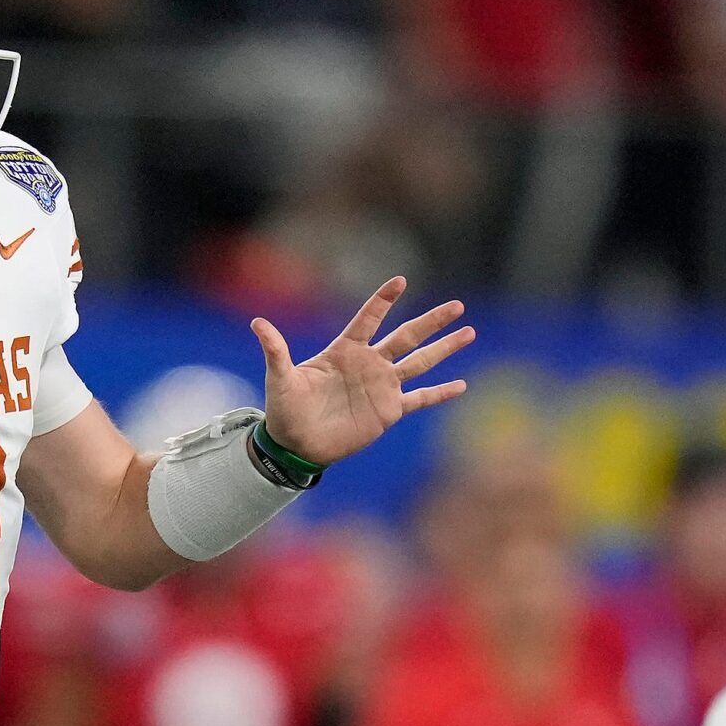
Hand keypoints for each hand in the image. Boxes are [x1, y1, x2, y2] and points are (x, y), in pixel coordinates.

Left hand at [252, 277, 472, 466]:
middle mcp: (369, 364)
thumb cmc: (285, 409)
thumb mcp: (281, 377)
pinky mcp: (389, 411)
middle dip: (431, 321)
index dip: (383, 301)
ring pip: (420, 362)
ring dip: (444, 349)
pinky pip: (420, 398)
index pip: (368, 319)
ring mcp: (382, 386)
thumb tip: (256, 322)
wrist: (296, 444)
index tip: (400, 281)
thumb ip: (275, 350)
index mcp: (344, 351)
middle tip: (456, 305)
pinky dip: (440, 393)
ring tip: (469, 333)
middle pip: (406, 336)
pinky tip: (461, 384)